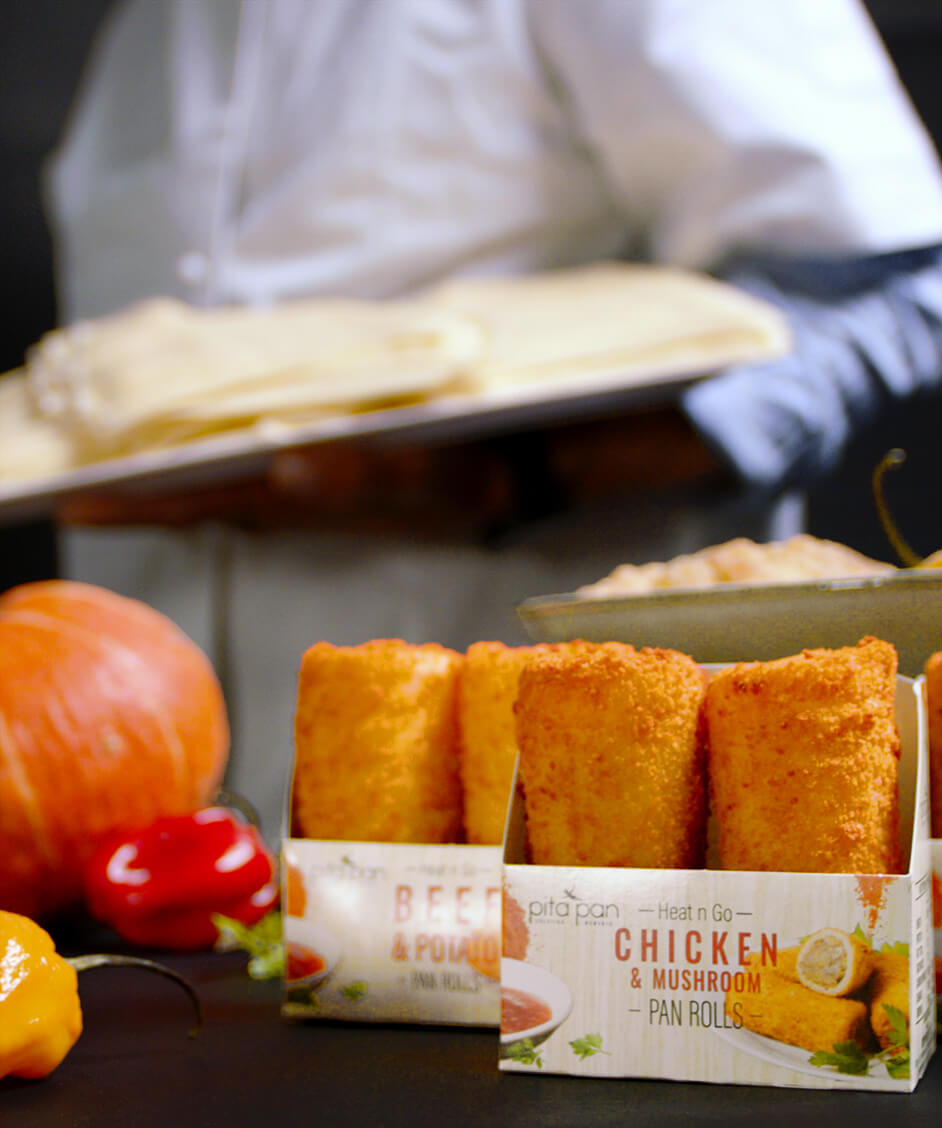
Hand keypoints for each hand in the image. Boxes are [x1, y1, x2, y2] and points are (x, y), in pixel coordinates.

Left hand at [57, 440, 515, 534]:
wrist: (517, 471)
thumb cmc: (477, 466)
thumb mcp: (432, 469)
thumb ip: (364, 473)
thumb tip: (285, 470)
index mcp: (313, 499)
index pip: (208, 503)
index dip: (141, 504)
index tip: (74, 504)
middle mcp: (298, 499)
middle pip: (197, 502)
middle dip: (132, 497)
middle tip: (64, 490)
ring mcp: (307, 491)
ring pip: (218, 491)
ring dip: (163, 482)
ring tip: (106, 471)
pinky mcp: (322, 476)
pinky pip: (247, 474)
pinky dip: (208, 463)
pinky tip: (190, 449)